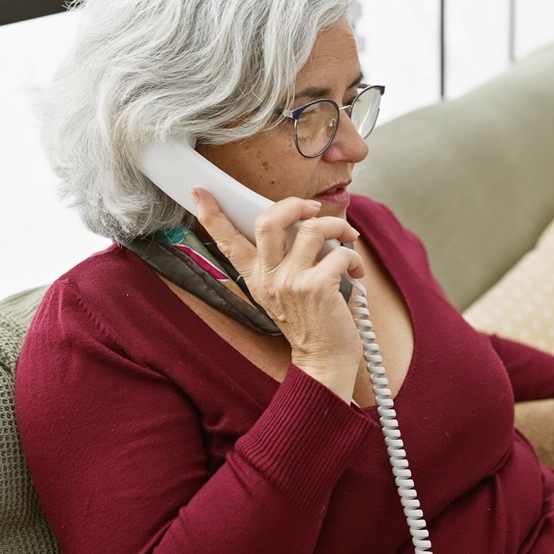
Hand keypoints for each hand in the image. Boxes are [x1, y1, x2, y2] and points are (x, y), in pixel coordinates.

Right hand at [190, 188, 365, 401]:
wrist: (323, 361)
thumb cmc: (309, 324)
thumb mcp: (281, 293)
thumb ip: (282, 262)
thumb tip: (300, 225)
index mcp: (256, 277)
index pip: (227, 241)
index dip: (212, 214)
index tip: (199, 191)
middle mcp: (269, 278)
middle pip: (268, 220)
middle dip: (295, 204)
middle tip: (313, 210)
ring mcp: (291, 282)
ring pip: (311, 229)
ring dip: (337, 227)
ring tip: (346, 238)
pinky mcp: (317, 287)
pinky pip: (339, 252)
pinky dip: (353, 257)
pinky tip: (355, 271)